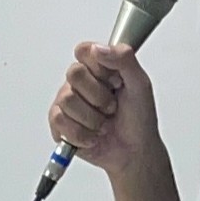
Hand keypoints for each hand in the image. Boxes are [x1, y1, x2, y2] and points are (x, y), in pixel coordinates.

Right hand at [48, 43, 159, 178]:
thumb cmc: (138, 118)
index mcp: (98, 67)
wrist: (134, 151)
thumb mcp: (140, 84)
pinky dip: (82, 134)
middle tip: (111, 106)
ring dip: (92, 118)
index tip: (115, 82)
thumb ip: (124, 58)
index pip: (84, 50)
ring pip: (67, 100)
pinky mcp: (58, 123)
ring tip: (103, 123)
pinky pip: (59, 121)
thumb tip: (99, 48)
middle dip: (99, 97)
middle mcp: (79, 82)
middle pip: (74, 74)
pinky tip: (93, 136)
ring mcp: (66, 101)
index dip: (99, 68)